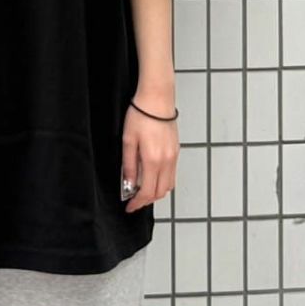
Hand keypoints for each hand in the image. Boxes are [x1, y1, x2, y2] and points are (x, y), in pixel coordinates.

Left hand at [121, 91, 178, 212]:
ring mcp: (173, 157)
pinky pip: (172, 174)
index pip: (147, 192)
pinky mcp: (176, 151)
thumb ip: (129, 165)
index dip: (138, 203)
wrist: (157, 99)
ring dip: (156, 192)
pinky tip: (152, 176)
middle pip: (160, 192)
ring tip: (142, 189)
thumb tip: (129, 183)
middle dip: (147, 200)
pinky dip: (162, 181)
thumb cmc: (141, 115)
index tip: (130, 206)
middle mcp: (167, 161)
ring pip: (168, 185)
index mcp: (153, 160)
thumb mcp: (128, 141)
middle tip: (134, 201)